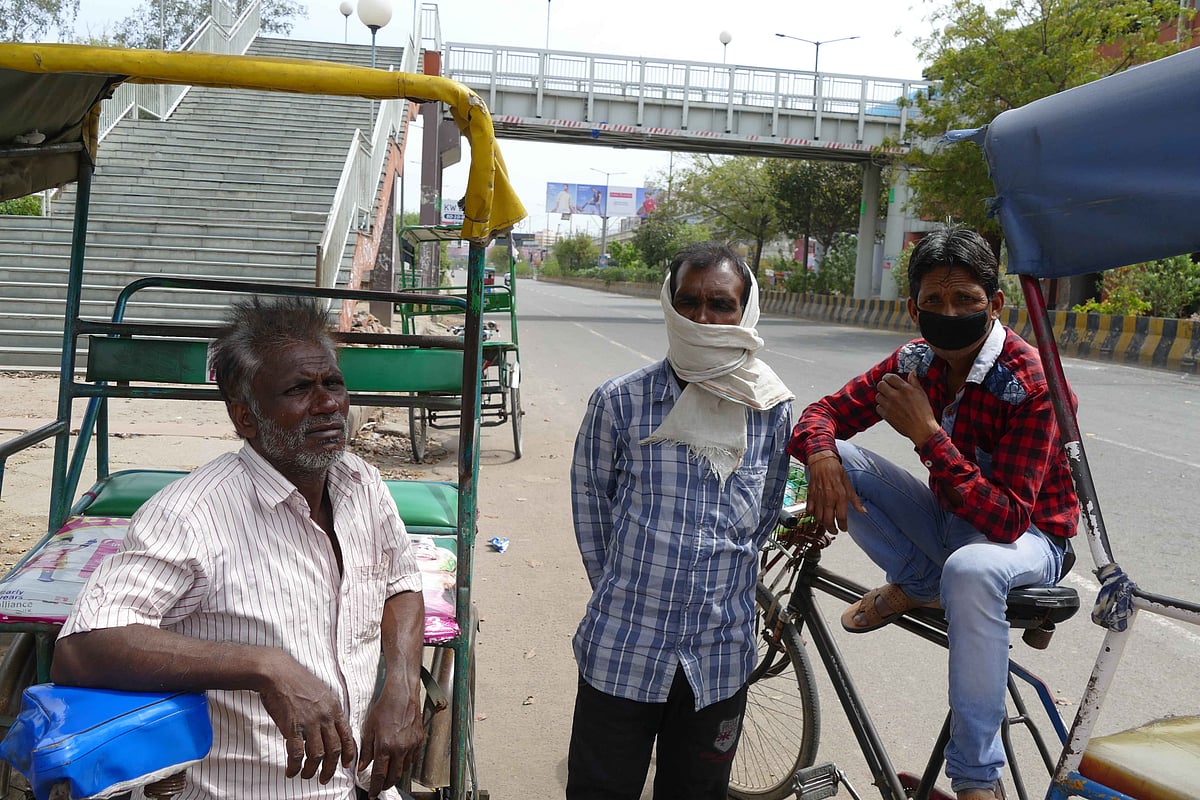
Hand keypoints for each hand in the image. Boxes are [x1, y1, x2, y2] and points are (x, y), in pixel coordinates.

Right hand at [257, 652, 356, 784]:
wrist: (277, 673)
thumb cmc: (296, 682)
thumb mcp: (320, 693)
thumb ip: (326, 711)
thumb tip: (328, 729)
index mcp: (334, 708)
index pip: (347, 736)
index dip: (348, 753)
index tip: (346, 764)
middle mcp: (326, 716)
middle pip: (334, 749)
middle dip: (331, 768)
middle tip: (325, 778)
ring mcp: (310, 721)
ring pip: (317, 755)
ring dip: (312, 770)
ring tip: (306, 775)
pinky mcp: (293, 726)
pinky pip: (297, 754)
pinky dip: (295, 766)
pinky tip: (291, 771)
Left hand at [358, 684, 424, 797]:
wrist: (402, 694)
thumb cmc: (385, 707)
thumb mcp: (369, 728)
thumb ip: (366, 750)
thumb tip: (362, 766)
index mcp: (385, 746)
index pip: (379, 774)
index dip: (375, 787)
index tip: (372, 794)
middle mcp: (400, 748)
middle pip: (394, 776)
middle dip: (386, 785)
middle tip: (380, 787)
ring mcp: (411, 745)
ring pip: (404, 768)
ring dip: (396, 773)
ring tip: (389, 772)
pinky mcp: (419, 740)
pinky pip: (412, 758)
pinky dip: (405, 762)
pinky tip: (399, 759)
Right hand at [806, 453, 865, 533]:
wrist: (823, 463)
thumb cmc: (836, 473)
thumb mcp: (849, 486)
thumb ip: (856, 501)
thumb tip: (863, 511)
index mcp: (840, 496)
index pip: (841, 517)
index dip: (843, 526)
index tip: (844, 529)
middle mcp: (829, 499)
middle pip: (828, 521)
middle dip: (832, 529)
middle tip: (835, 531)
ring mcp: (818, 498)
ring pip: (818, 518)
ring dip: (823, 524)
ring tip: (827, 525)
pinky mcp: (811, 496)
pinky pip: (810, 510)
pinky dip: (813, 515)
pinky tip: (817, 515)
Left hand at [875, 372, 939, 446]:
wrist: (922, 429)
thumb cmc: (924, 412)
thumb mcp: (921, 394)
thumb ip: (914, 382)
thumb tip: (912, 372)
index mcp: (905, 389)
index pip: (890, 377)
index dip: (888, 377)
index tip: (889, 379)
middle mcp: (895, 396)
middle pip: (880, 385)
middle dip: (883, 385)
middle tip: (887, 388)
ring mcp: (889, 406)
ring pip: (878, 396)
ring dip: (882, 396)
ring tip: (889, 399)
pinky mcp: (886, 415)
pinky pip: (878, 407)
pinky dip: (882, 407)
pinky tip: (889, 408)